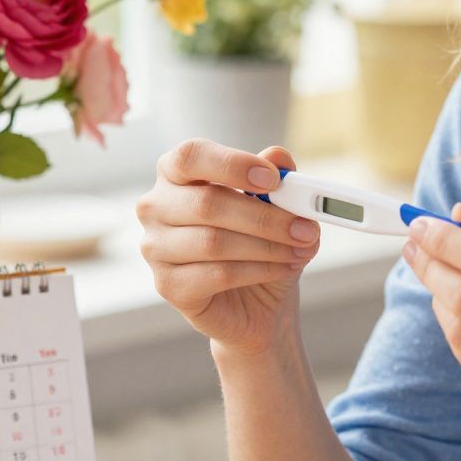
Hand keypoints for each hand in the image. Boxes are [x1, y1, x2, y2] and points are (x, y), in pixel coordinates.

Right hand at [136, 137, 320, 354]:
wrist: (256, 304)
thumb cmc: (258, 244)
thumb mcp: (275, 207)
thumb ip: (276, 180)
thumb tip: (279, 158)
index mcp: (176, 173)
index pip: (191, 156)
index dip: (232, 164)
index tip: (273, 179)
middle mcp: (156, 207)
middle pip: (207, 203)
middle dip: (265, 217)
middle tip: (305, 227)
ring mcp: (156, 248)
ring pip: (213, 242)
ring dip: (267, 246)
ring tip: (300, 250)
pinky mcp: (168, 285)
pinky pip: (217, 274)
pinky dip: (259, 270)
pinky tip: (283, 269)